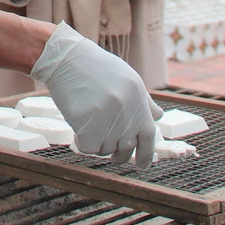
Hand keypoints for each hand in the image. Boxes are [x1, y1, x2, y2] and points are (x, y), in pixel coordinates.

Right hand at [30, 23, 162, 168]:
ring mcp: (108, 118)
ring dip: (97, 143)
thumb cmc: (96, 68)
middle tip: (110, 152)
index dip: (146, 155)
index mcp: (139, 101)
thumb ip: (144, 101)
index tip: (142, 166)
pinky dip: (82, 143)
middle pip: (126, 148)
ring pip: (105, 149)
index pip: (148, 137)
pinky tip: (77, 128)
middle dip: (118, 154)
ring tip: (89, 125)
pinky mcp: (88, 124)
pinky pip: (88, 148)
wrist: (67, 59)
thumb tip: (158, 117)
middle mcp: (127, 111)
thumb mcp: (128, 79)